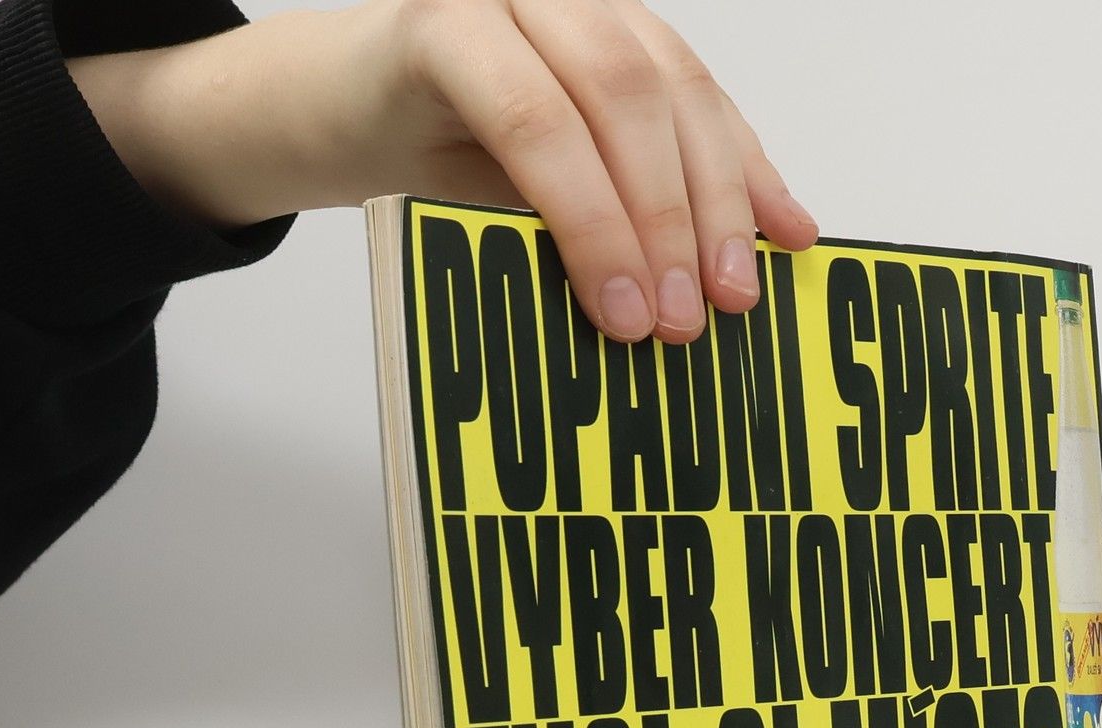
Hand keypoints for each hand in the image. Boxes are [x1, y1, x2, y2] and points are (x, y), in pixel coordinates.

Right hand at [69, 0, 818, 342]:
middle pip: (664, 95)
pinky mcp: (441, 26)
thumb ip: (645, 200)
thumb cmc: (448, 151)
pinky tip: (602, 285)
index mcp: (612, 28)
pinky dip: (577, 208)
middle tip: (709, 313)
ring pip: (608, 101)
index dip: (747, 179)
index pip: (700, 98)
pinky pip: (530, 119)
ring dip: (642, 223)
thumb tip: (749, 266)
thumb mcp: (564, 186)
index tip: (781, 260)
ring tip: (655, 322)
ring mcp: (503, 1)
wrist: (320, 113)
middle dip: (697, 214)